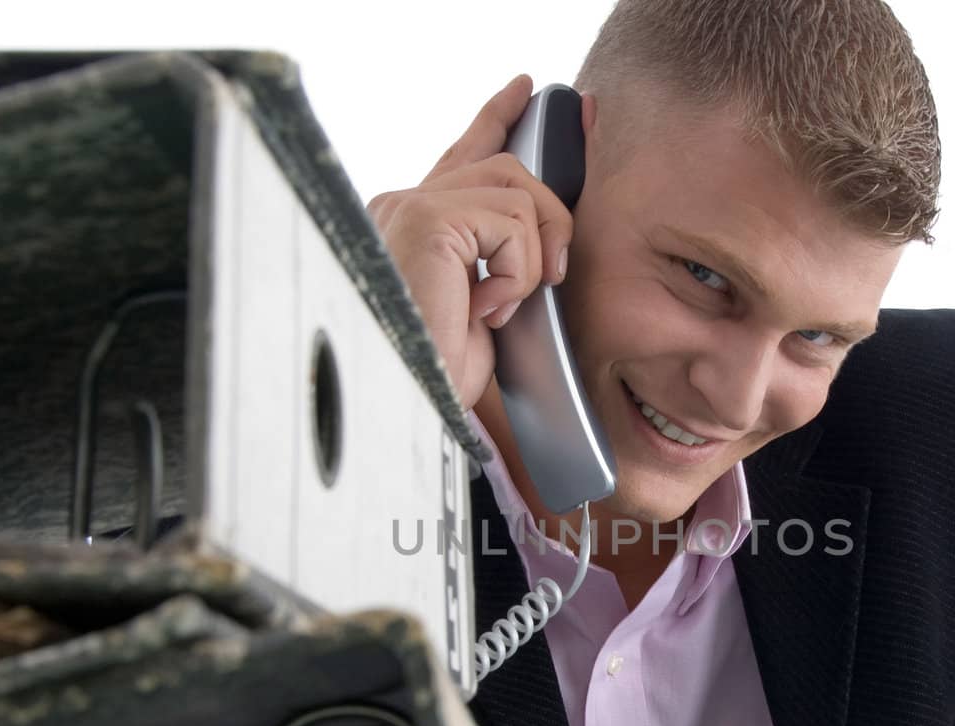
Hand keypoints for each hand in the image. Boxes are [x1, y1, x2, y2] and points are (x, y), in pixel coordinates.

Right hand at [366, 75, 574, 410]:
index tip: (523, 91)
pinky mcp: (428, 219)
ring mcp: (410, 206)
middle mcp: (401, 205)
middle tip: (553, 272)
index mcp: (410, 222)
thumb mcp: (479, 310)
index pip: (461, 155)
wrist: (407, 405)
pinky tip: (487, 307)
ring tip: (504, 305)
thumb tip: (543, 238)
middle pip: (506, 167)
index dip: (496, 119)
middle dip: (550, 213)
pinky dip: (517, 272)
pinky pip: (512, 222)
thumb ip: (496, 262)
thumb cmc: (435, 375)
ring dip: (531, 259)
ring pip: (517, 192)